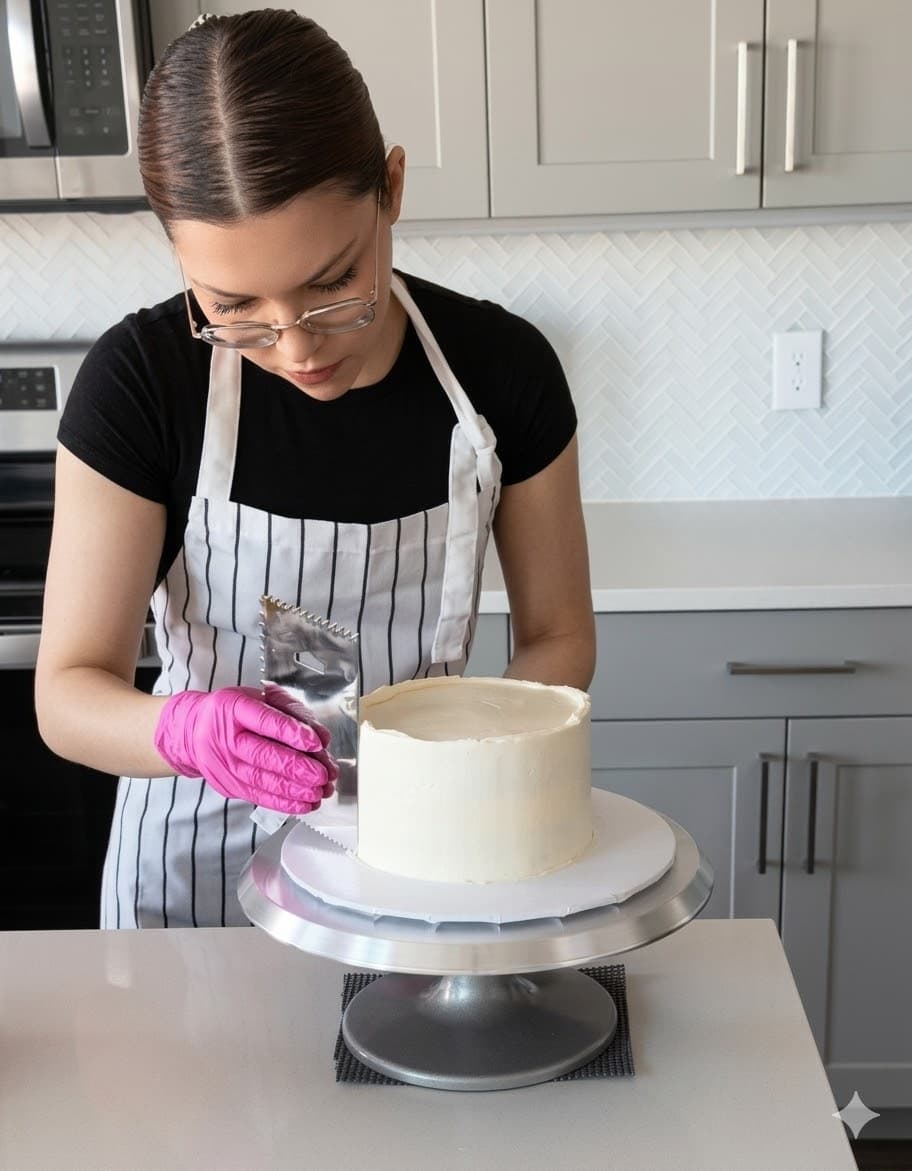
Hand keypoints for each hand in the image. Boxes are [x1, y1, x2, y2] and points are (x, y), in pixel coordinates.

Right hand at [154, 686, 337, 812]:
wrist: (193, 732)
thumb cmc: (232, 712)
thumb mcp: (259, 697)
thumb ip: (292, 712)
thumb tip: (320, 737)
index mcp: (234, 707)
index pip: (264, 720)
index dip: (290, 732)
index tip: (315, 742)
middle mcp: (227, 737)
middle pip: (263, 755)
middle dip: (296, 767)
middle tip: (322, 775)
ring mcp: (226, 764)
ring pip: (261, 780)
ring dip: (293, 790)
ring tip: (318, 792)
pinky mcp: (229, 785)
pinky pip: (258, 796)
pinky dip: (283, 803)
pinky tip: (303, 804)